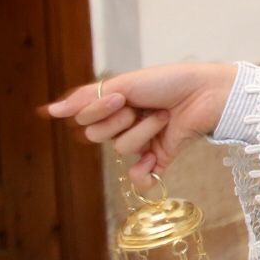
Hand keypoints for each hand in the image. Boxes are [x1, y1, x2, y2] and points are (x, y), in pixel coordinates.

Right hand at [40, 62, 237, 186]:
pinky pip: (140, 177)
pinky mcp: (162, 156)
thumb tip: (50, 111)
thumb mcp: (126, 83)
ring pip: (121, 149)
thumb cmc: (171, 81)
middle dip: (117, 122)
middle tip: (139, 108)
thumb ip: (89, 99)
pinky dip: (143, 175)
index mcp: (115, 104)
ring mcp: (144, 141)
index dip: (96, 111)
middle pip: (96, 136)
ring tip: (164, 117)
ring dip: (142, 132)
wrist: (210, 92)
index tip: (119, 97)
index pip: (84, 119)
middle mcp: (126, 123)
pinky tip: (150, 164)